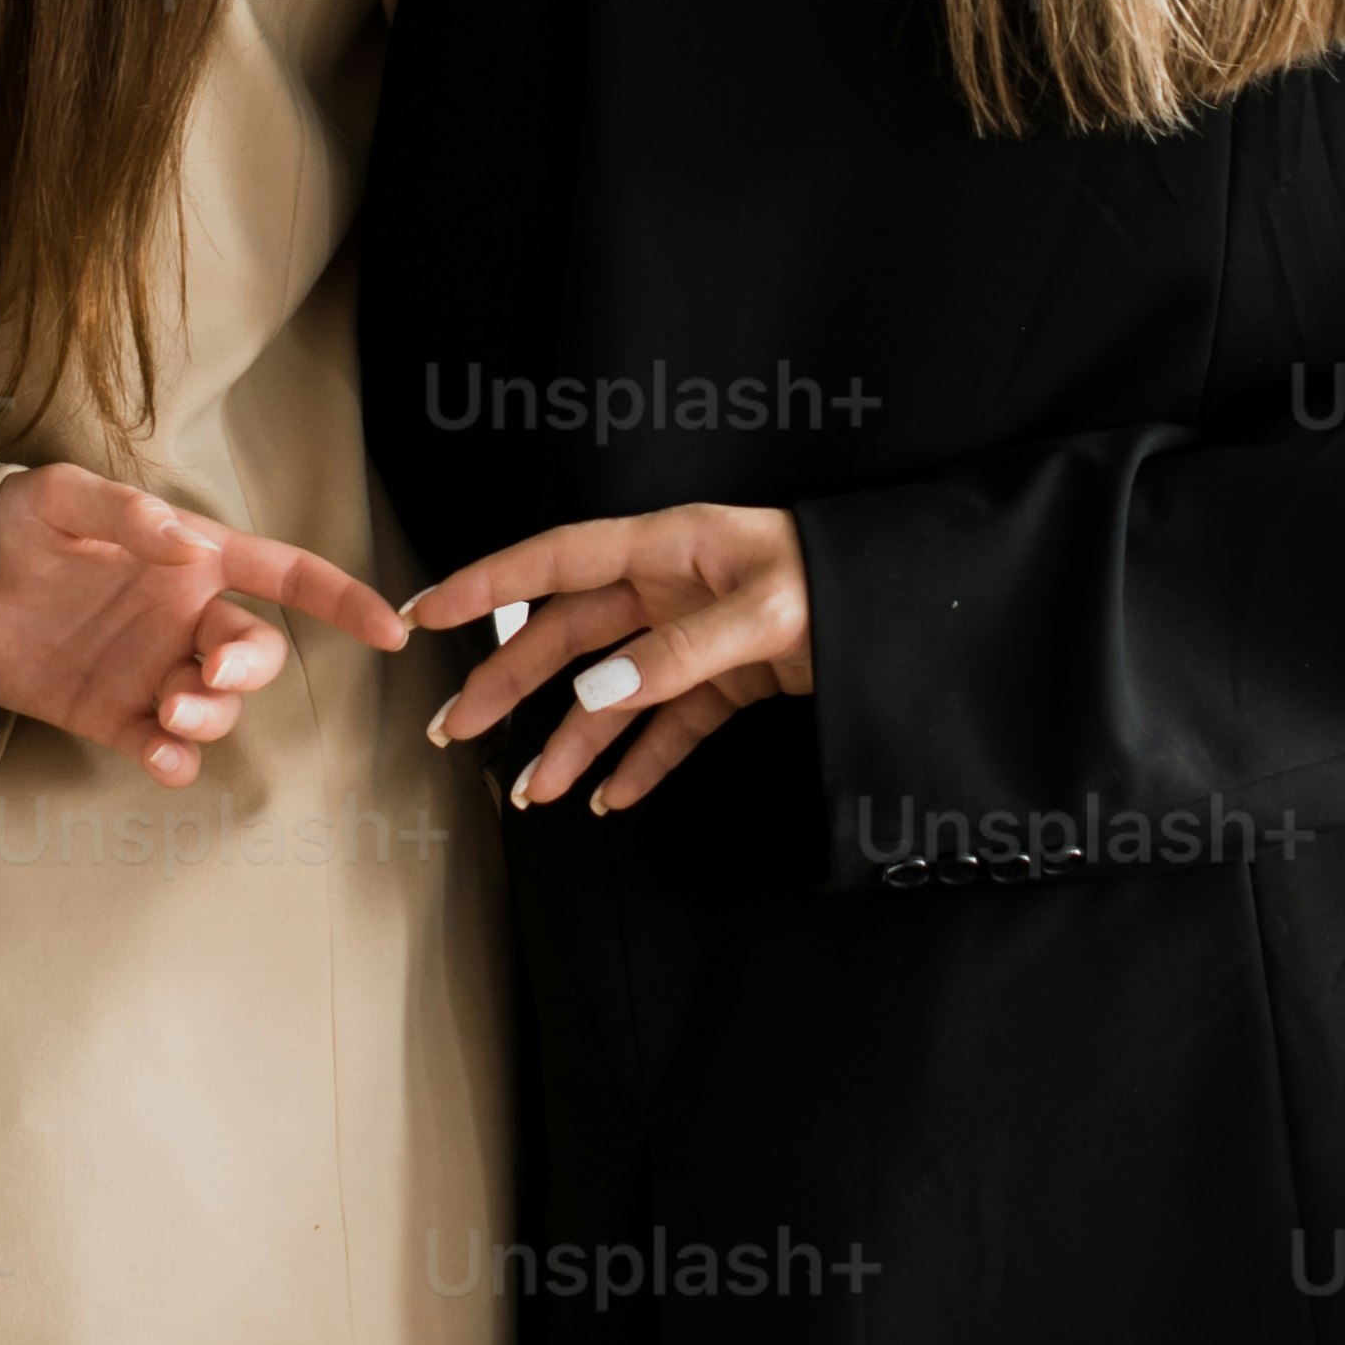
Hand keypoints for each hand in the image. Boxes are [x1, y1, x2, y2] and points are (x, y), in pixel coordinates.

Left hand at [0, 460, 403, 791]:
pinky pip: (162, 751)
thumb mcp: (60, 496)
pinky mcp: (109, 717)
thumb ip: (129, 517)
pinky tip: (159, 758)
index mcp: (190, 559)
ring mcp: (148, 671)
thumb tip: (189, 548)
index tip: (390, 627)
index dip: (340, 599)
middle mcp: (181, 618)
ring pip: (216, 706)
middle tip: (210, 669)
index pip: (283, 574)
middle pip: (256, 651)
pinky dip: (173, 763)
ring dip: (210, 714)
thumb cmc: (5, 523)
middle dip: (249, 665)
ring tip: (172, 710)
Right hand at [405, 503, 811, 816]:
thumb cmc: (840, 584)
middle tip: (458, 731)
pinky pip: (669, 723)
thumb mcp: (766, 612)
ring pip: (612, 691)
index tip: (426, 612)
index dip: (488, 585)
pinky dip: (640, 760)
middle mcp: (670, 587)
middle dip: (509, 683)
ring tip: (535, 792)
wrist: (917, 607)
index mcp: (668, 547)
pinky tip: (611, 797)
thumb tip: (595, 695)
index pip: (557, 562)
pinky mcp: (729, 679)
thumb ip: (680, 653)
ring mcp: (696, 635)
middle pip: (569, 636)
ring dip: (571, 740)